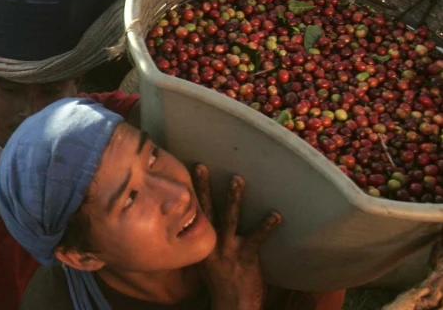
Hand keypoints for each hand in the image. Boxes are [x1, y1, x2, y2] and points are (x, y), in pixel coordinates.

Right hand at [195, 165, 280, 309]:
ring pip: (229, 218)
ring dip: (233, 198)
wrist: (232, 306)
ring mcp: (228, 249)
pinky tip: (276, 215)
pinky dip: (267, 225)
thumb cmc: (220, 283)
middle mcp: (210, 242)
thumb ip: (204, 241)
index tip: (185, 173)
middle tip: (201, 166)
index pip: (193, 213)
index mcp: (199, 242)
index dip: (190, 194)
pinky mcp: (246, 256)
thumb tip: (203, 224)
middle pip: (206, 209)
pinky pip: (257, 238)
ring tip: (237, 179)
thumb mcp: (204, 260)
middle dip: (202, 187)